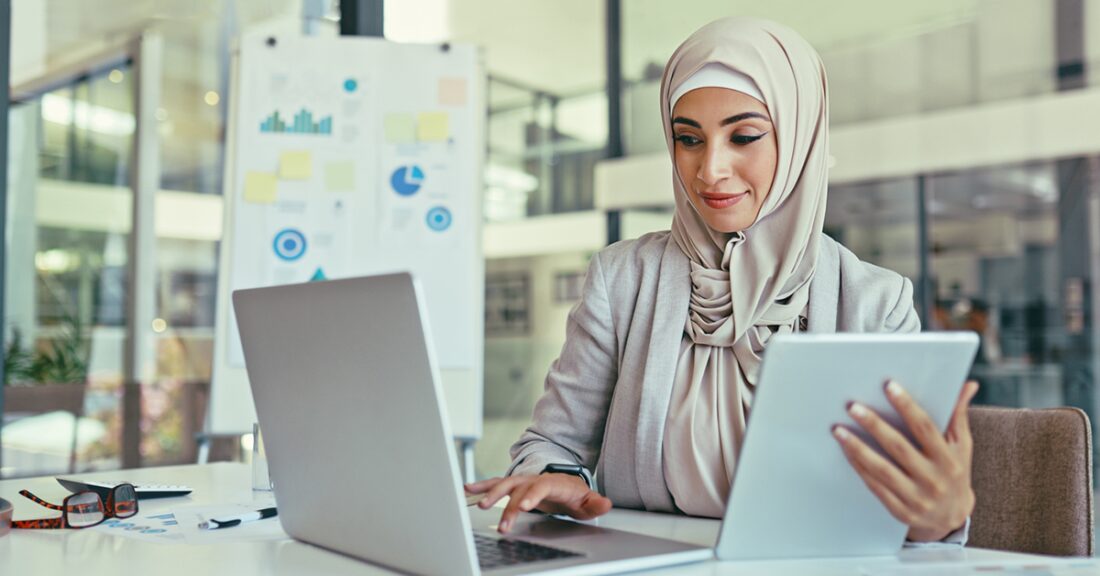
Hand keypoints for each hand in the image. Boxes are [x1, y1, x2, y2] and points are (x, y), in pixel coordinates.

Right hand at [464, 473, 611, 533]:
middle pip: (519, 489)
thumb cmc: (574, 495)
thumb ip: (595, 504)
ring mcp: (523, 481)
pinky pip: (496, 484)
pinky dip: (482, 486)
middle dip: (508, 505)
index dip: (532, 496)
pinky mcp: (513, 485)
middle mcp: (535, 479)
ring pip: (504, 484)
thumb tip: (605, 504)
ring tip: (477, 503)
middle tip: (503, 523)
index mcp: (553, 483)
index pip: (541, 487)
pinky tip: (468, 490)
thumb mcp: (588, 501)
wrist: (565, 484)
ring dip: (491, 494)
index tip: (524, 506)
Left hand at [832, 379, 979, 541]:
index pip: (925, 428)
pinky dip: (858, 467)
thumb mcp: (961, 445)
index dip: (907, 406)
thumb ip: (958, 414)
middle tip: (853, 406)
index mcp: (949, 459)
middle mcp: (934, 479)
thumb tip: (968, 384)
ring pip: (882, 469)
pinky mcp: (900, 511)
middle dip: (874, 425)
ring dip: (857, 448)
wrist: (952, 517)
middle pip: (898, 447)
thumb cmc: (954, 471)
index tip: (888, 386)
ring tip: (838, 429)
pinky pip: (875, 486)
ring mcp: (916, 498)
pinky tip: (845, 451)